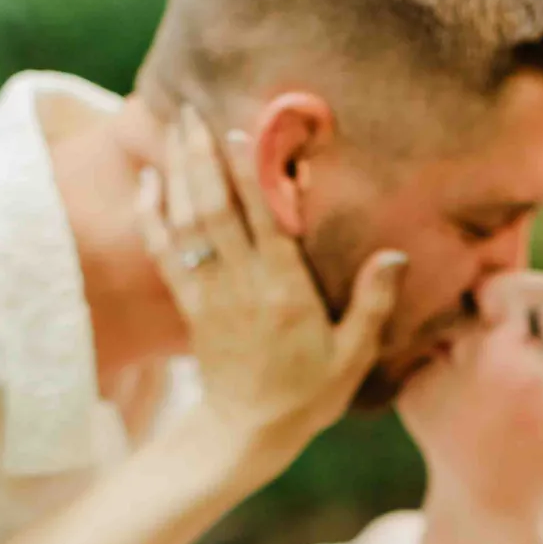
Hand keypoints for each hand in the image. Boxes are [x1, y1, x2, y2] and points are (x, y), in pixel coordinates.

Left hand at [138, 106, 406, 467]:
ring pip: (187, 224)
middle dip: (203, 157)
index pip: (264, 222)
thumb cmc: (307, 394)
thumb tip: (394, 256)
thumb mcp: (352, 356)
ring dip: (178, 173)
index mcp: (285, 292)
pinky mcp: (190, 306)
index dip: (249, 174)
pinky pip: (165, 252)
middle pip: (216, 210)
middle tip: (195, 109)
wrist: (248, 434)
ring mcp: (210, 294)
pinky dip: (152, 214)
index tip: (239, 131)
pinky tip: (148, 181)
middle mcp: (243, 286)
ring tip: (176, 127)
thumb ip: (372, 303)